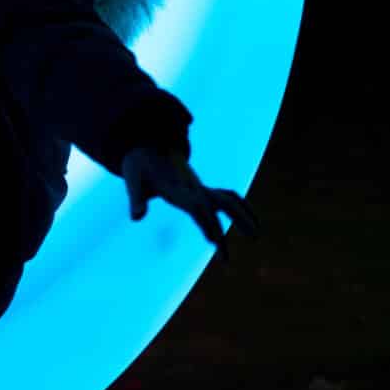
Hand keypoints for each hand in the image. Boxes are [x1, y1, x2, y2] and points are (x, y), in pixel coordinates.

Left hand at [120, 147, 258, 261]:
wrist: (147, 143)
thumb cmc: (139, 163)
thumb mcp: (132, 179)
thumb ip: (135, 199)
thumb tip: (136, 218)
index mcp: (176, 187)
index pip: (196, 207)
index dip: (207, 223)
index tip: (216, 243)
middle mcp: (193, 186)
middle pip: (220, 202)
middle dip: (235, 221)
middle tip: (244, 246)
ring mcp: (199, 186)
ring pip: (228, 198)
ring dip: (243, 215)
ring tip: (257, 235)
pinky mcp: (201, 188)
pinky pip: (226, 197)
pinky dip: (241, 206)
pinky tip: (251, 221)